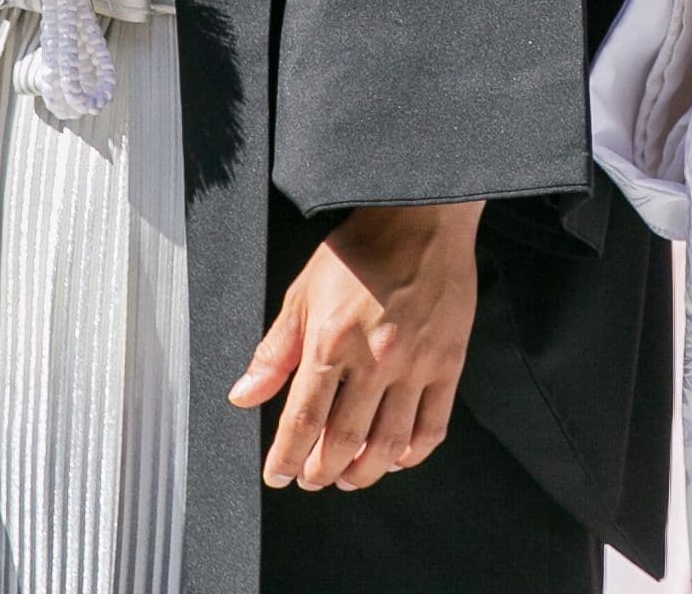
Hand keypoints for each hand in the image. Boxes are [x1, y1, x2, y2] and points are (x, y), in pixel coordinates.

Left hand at [232, 200, 482, 490]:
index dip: (286, 458)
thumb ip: (275, 351)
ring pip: (388, 444)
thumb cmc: (360, 249)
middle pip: (344, 442)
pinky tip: (397, 457)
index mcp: (331, 340)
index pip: (302, 421)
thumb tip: (243, 396)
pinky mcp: (448, 361)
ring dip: (364, 473)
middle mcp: (374, 358)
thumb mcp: (303, 292)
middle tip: (312, 477)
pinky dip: (413, 454)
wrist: (420, 215)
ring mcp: (415, 363)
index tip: (279, 474)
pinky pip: (432, 426)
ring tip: (349, 476)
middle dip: (321, 471)